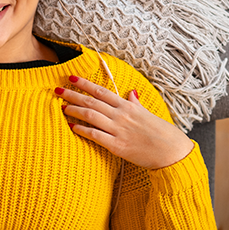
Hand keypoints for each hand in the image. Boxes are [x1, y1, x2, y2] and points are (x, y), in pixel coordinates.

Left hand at [56, 76, 194, 169]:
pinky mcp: (117, 146)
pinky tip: (72, 127)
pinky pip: (95, 136)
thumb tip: (131, 92)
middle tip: (58, 89)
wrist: (171, 152)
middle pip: (92, 101)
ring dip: (75, 110)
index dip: (85, 84)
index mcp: (128, 106)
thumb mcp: (148, 113)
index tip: (72, 77)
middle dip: (73, 94)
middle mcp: (121, 115)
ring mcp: (118, 130)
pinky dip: (83, 130)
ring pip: (91, 116)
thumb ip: (136, 103)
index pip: (102, 91)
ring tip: (62, 106)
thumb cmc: (162, 133)